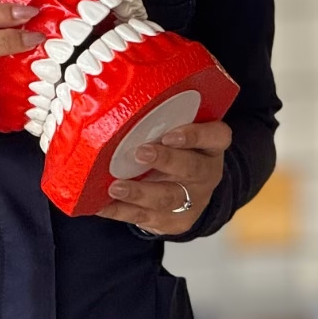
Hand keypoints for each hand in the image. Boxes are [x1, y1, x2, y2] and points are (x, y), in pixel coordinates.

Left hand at [95, 120, 230, 235]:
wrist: (188, 193)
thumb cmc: (176, 150)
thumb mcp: (179, 131)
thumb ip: (162, 118)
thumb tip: (118, 96)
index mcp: (211, 146)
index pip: (216, 136)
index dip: (195, 136)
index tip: (169, 135)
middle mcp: (207, 173)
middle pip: (192, 168)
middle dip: (165, 160)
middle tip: (140, 153)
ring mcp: (192, 201)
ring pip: (168, 198)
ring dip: (139, 193)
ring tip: (115, 187)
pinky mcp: (174, 222)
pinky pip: (146, 218)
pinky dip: (121, 211)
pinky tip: (101, 205)